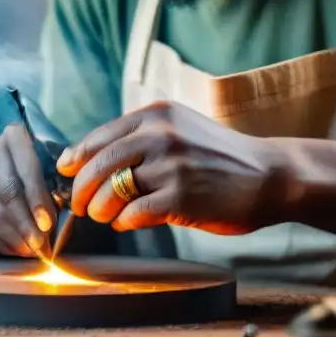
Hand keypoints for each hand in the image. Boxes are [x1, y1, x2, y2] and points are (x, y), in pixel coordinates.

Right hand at [0, 123, 57, 256]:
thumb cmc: (48, 173)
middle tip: (40, 244)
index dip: (37, 197)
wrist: (20, 174)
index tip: (47, 223)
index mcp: (13, 137)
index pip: (25, 167)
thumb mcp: (57, 168)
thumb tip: (51, 212)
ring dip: (12, 239)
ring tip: (30, 251)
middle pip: (6, 194)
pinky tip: (14, 251)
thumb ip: (60, 182)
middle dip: (25, 224)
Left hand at [57, 102, 287, 234]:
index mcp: (157, 114)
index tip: (66, 172)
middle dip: (80, 189)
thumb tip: (88, 158)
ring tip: (107, 215)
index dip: (75, 158)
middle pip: (98, 165)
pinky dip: (124, 222)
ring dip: (101, 209)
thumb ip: (143, 136)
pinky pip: (132, 214)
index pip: (99, 137)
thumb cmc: (221, 157)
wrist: (269, 175)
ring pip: (110, 192)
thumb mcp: (182, 128)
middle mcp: (161, 135)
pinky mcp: (181, 197)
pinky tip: (131, 222)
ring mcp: (171, 166)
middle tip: (80, 205)